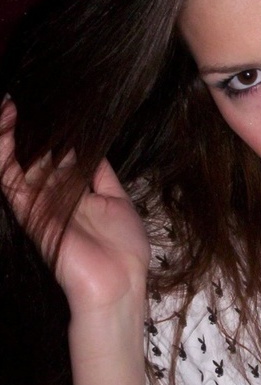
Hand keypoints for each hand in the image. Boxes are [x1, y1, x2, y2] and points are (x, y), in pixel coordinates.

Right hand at [0, 99, 150, 314]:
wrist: (117, 282)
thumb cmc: (123, 249)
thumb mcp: (118, 202)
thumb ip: (103, 176)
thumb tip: (93, 150)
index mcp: (76, 195)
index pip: (58, 159)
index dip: (53, 136)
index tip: (52, 110)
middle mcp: (54, 197)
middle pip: (34, 157)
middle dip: (28, 130)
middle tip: (20, 101)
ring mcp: (39, 203)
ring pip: (16, 163)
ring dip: (8, 134)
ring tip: (7, 105)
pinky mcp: (28, 211)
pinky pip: (8, 178)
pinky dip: (3, 152)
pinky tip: (4, 124)